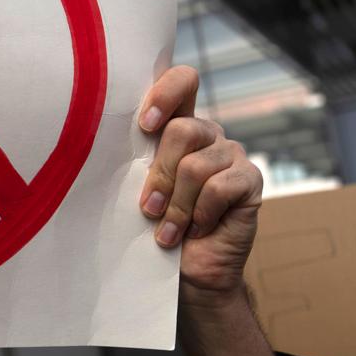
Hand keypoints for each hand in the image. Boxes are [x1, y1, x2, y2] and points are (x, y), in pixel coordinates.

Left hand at [137, 66, 261, 306]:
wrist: (187, 273)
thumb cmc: (155, 227)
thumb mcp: (139, 189)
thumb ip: (136, 161)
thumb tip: (104, 141)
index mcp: (178, 126)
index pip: (182, 82)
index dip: (165, 94)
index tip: (143, 125)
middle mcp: (208, 134)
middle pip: (181, 131)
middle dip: (159, 175)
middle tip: (147, 208)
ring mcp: (232, 155)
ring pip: (196, 166)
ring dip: (176, 206)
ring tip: (167, 231)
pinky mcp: (251, 181)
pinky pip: (220, 187)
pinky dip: (201, 214)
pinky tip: (197, 230)